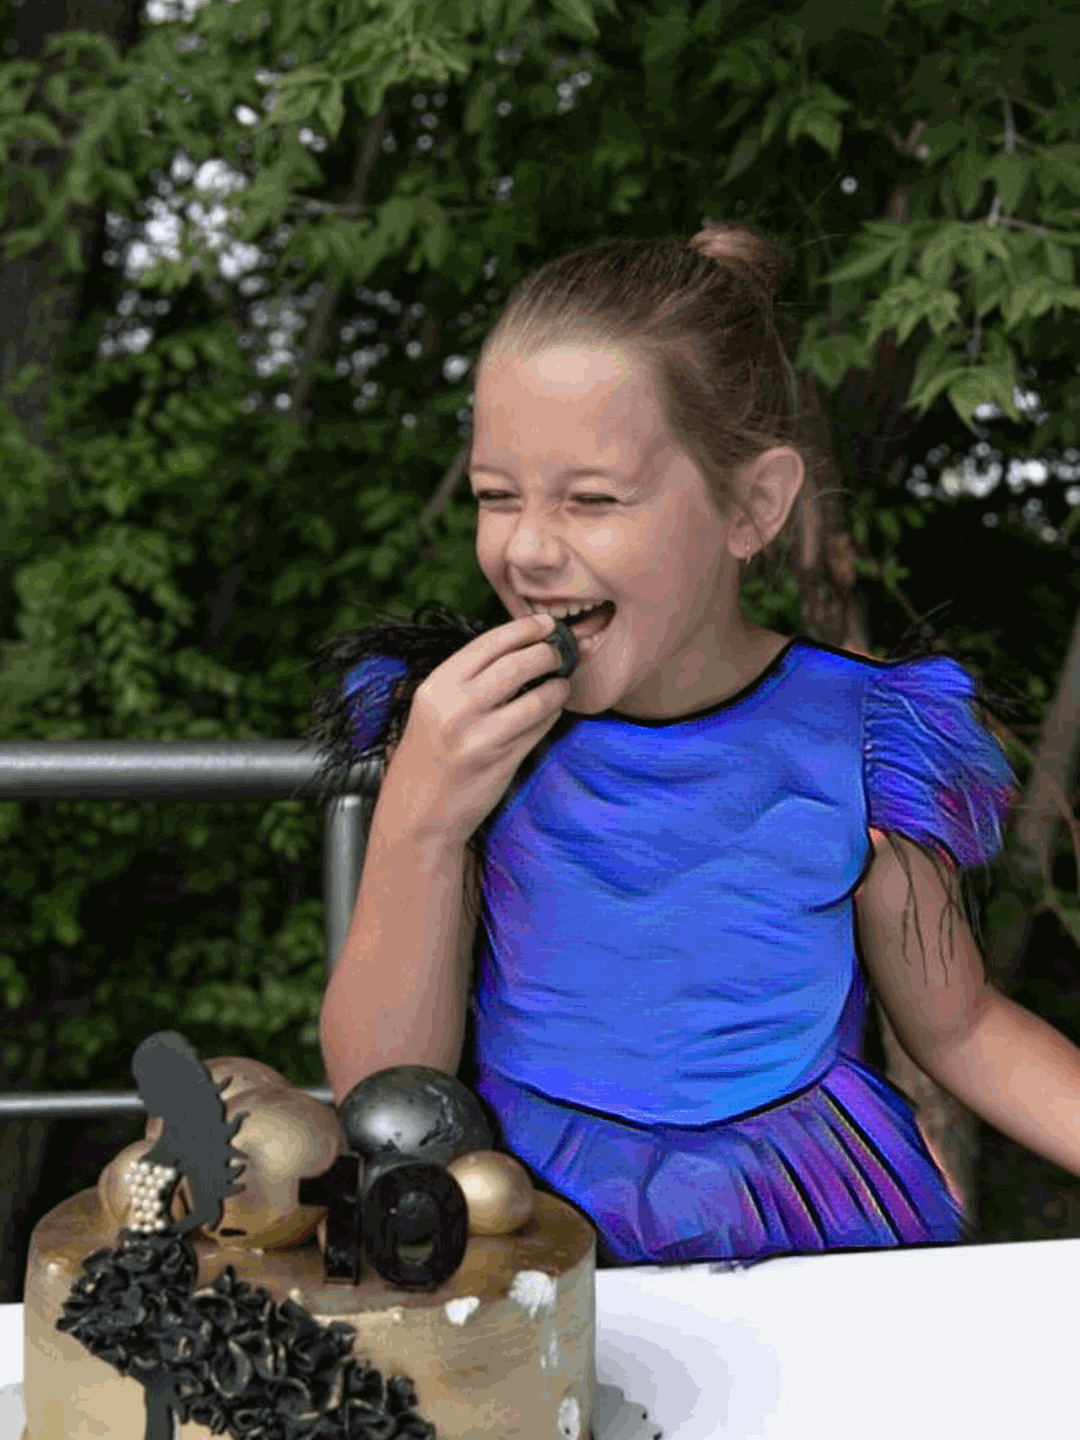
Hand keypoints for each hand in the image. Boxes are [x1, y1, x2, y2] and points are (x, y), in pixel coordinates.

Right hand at [383, 613, 570, 845]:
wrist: (417, 814)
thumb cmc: (425, 759)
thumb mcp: (430, 710)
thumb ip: (464, 682)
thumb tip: (514, 651)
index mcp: (436, 687)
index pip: (488, 643)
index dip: (523, 629)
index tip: (545, 624)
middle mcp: (457, 707)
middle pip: (518, 664)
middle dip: (547, 652)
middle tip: (559, 651)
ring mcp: (482, 735)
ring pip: (537, 697)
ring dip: (558, 685)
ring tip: (562, 681)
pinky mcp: (503, 759)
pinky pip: (539, 726)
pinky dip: (552, 713)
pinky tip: (552, 708)